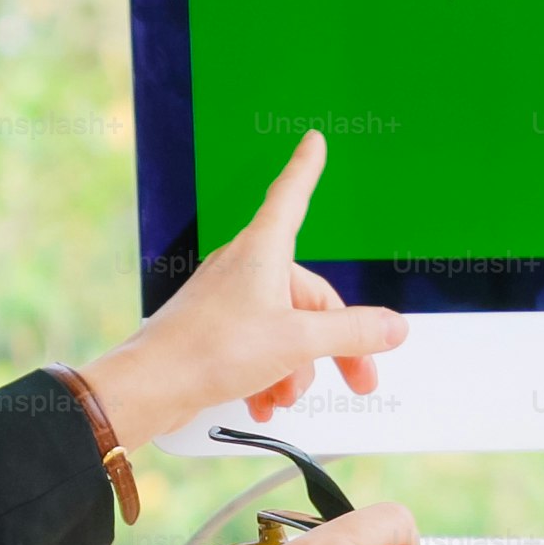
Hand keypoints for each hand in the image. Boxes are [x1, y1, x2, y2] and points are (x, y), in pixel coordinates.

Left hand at [79, 131, 406, 447]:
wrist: (150, 387)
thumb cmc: (209, 349)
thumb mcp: (298, 341)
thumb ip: (352, 333)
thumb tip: (393, 326)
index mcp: (263, 251)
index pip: (292, 194)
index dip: (307, 167)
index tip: (313, 142)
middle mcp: (245, 267)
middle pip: (308, 293)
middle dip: (333, 343)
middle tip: (358, 379)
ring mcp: (228, 299)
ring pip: (285, 325)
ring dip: (296, 367)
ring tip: (287, 395)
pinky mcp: (214, 329)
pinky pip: (259, 344)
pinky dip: (270, 374)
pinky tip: (267, 401)